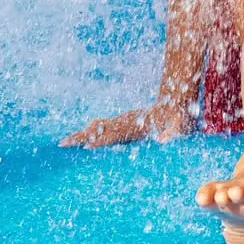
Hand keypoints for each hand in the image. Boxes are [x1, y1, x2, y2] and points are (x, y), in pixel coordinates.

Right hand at [59, 98, 193, 147]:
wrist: (179, 98)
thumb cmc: (180, 116)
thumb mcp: (181, 125)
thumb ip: (173, 132)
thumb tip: (163, 140)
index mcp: (138, 123)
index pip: (115, 133)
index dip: (101, 140)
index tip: (87, 146)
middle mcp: (128, 120)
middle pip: (100, 128)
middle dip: (82, 136)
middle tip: (63, 143)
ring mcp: (125, 119)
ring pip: (99, 126)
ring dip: (83, 133)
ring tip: (65, 141)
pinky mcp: (126, 120)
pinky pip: (105, 126)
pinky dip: (91, 130)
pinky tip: (83, 136)